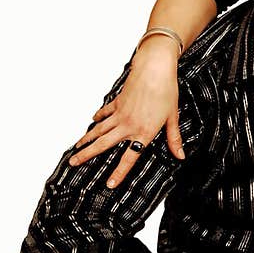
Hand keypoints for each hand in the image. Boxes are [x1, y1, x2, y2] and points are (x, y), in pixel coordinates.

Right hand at [69, 37, 183, 188]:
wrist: (154, 68)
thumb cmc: (166, 91)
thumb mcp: (172, 117)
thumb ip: (173, 138)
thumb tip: (180, 155)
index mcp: (143, 132)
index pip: (129, 158)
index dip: (119, 173)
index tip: (109, 184)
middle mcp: (127, 126)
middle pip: (103, 145)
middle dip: (86, 155)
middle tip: (72, 162)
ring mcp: (120, 114)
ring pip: (99, 130)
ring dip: (86, 140)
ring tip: (75, 148)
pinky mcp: (117, 102)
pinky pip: (104, 113)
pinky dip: (98, 118)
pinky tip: (92, 122)